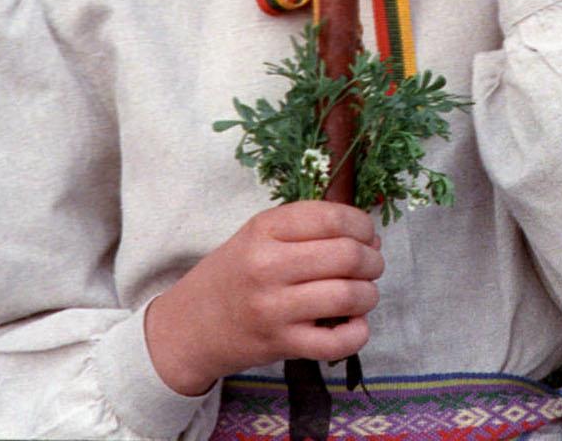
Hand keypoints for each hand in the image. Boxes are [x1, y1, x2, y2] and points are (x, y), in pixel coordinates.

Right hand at [144, 202, 382, 395]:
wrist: (188, 328)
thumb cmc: (234, 275)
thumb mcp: (259, 235)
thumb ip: (308, 227)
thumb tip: (369, 236)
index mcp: (265, 229)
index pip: (333, 217)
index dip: (363, 225)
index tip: (367, 235)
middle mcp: (268, 266)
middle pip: (347, 255)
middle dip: (373, 260)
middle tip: (371, 265)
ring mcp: (273, 308)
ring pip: (348, 296)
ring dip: (369, 294)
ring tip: (363, 294)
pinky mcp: (279, 345)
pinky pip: (335, 343)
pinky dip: (357, 333)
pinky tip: (354, 324)